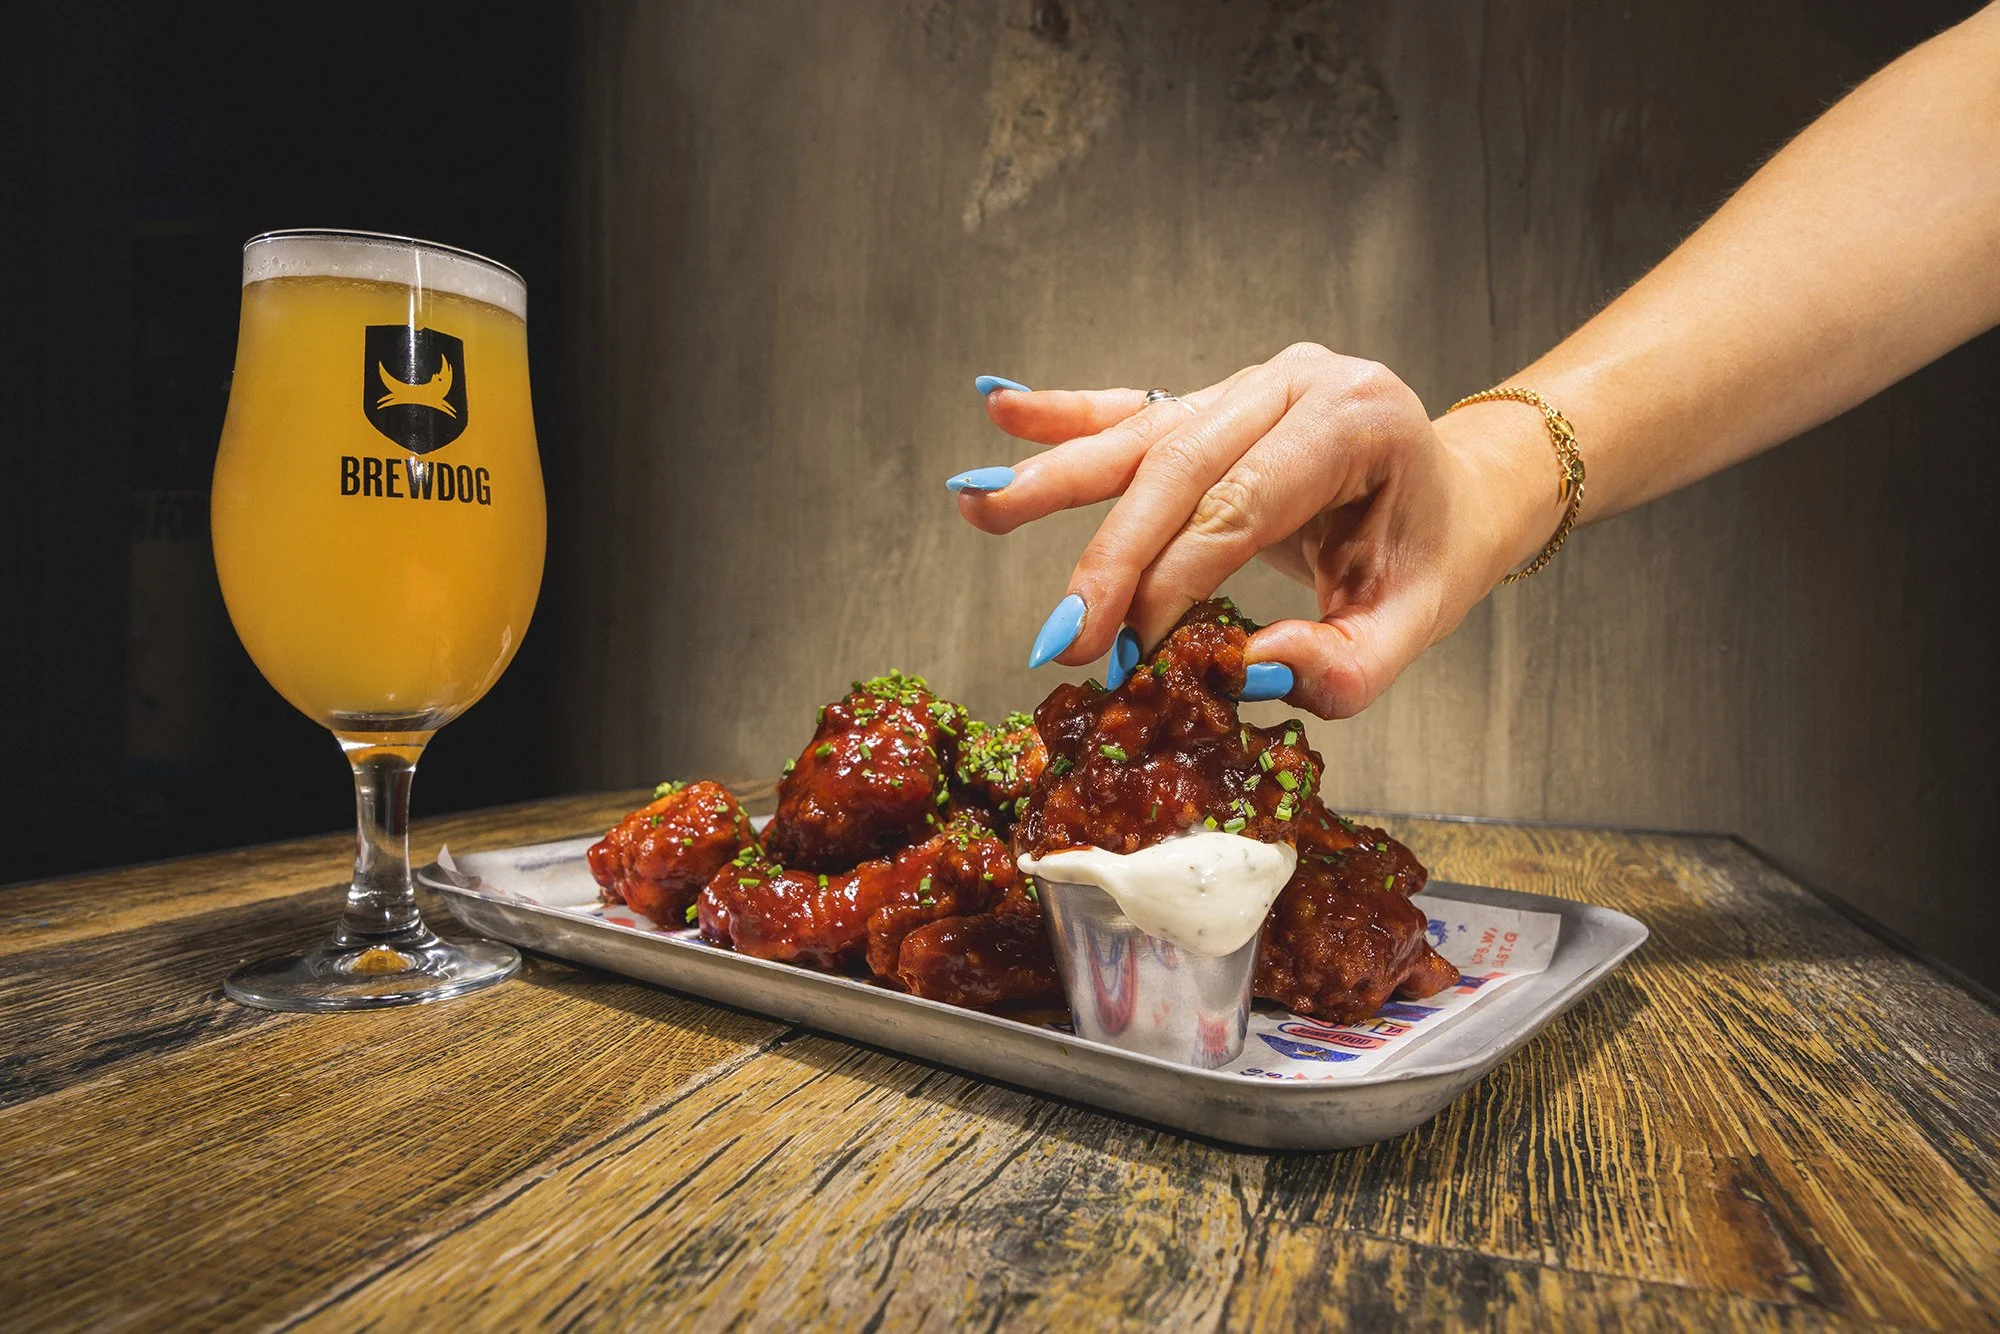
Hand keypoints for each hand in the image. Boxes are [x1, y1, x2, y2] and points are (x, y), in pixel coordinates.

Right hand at [950, 345, 1557, 717]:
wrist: (1452, 491)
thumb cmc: (1428, 554)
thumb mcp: (1413, 620)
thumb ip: (1347, 662)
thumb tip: (1250, 674)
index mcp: (1356, 420)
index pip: (1241, 504)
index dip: (1172, 581)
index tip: (1125, 654)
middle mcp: (1296, 382)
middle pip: (1179, 468)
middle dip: (1108, 557)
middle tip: (1060, 633)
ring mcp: (1250, 381)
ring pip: (1141, 435)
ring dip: (1053, 477)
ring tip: (976, 503)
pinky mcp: (1213, 398)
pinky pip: (1131, 408)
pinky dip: (1062, 414)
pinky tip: (999, 408)